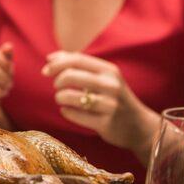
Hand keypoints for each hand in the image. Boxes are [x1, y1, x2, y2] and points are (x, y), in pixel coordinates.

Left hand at [43, 51, 157, 160]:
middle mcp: (111, 85)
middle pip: (71, 76)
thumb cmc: (114, 98)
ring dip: (60, 98)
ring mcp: (109, 105)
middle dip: (58, 81)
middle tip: (57, 87)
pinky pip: (76, 115)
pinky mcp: (106, 124)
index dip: (57, 64)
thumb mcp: (103, 78)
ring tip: (62, 99)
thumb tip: (51, 58)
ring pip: (71, 97)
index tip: (45, 71)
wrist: (139, 126)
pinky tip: (67, 111)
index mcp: (109, 71)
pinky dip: (66, 112)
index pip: (77, 59)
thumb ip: (79, 66)